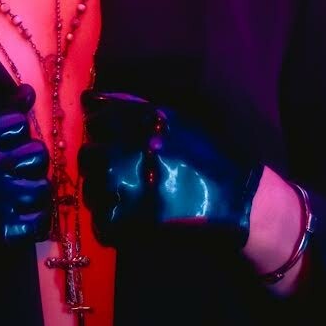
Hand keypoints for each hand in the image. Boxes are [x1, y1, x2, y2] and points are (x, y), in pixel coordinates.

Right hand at [0, 83, 50, 290]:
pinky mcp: (1, 233)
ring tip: (17, 194)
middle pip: (37, 153)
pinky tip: (21, 218)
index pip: (18, 122)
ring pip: (42, 187)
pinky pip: (38, 222)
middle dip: (29, 162)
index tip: (2, 144)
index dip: (16, 132)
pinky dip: (35, 221)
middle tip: (12, 172)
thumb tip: (28, 91)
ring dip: (34, 191)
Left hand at [78, 90, 262, 248]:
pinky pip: (101, 223)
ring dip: (103, 193)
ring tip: (127, 197)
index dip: (100, 127)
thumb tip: (92, 101)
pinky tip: (129, 218)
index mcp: (137, 120)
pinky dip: (111, 222)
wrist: (239, 202)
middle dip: (99, 162)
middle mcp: (125, 149)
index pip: (93, 116)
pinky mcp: (128, 224)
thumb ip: (132, 108)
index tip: (109, 138)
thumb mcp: (172, 117)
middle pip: (87, 155)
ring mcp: (123, 189)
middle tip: (118, 171)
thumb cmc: (207, 156)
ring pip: (90, 190)